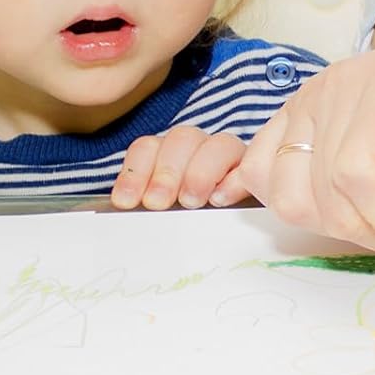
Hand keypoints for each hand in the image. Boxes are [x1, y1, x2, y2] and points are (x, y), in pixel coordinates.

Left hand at [110, 126, 248, 210]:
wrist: (239, 235)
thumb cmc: (191, 222)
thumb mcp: (163, 213)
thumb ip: (145, 206)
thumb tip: (119, 214)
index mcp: (168, 155)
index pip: (148, 148)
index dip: (134, 172)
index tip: (125, 202)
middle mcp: (199, 148)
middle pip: (182, 139)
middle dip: (166, 172)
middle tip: (157, 203)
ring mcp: (230, 157)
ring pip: (218, 144)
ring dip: (200, 172)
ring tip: (190, 201)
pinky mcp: (255, 172)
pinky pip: (249, 165)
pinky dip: (234, 180)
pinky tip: (220, 199)